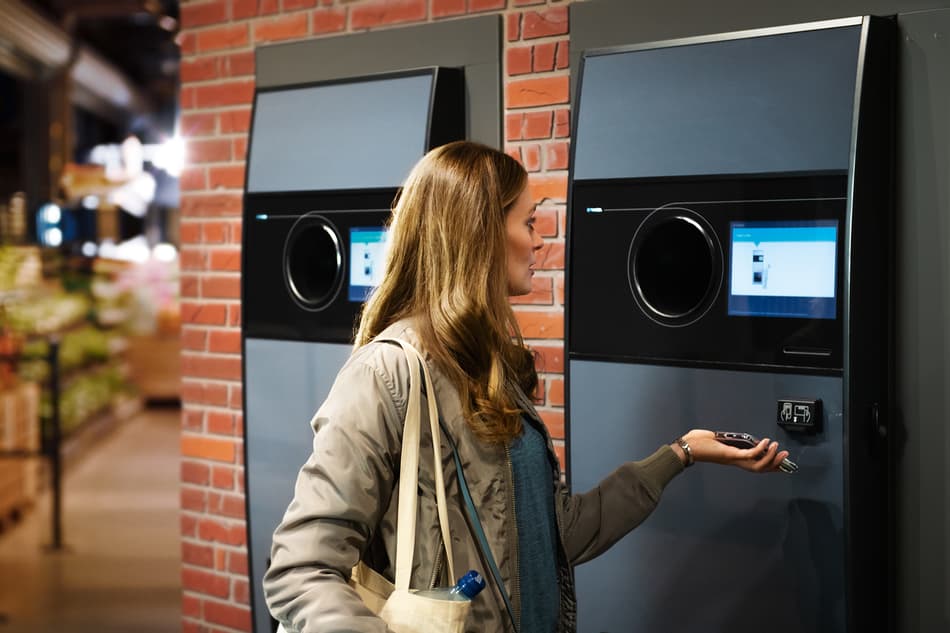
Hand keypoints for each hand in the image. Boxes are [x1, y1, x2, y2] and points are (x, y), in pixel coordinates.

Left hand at [671, 429, 789, 472]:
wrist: (686, 447)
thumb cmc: (696, 443)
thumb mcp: (715, 439)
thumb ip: (725, 438)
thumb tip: (729, 435)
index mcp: (733, 458)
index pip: (755, 465)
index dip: (769, 466)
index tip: (781, 463)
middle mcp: (735, 461)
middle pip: (760, 468)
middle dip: (775, 464)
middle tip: (786, 456)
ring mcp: (733, 458)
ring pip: (758, 464)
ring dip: (770, 457)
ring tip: (778, 448)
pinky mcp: (730, 454)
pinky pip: (750, 455)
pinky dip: (760, 450)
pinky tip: (766, 443)